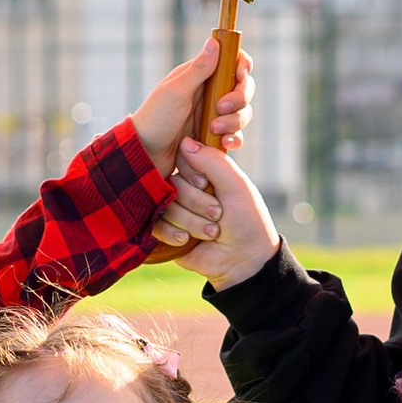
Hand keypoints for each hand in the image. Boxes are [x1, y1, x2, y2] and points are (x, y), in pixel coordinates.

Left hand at [130, 34, 254, 163]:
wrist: (145, 153)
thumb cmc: (155, 118)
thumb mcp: (176, 91)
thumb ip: (198, 69)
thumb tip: (214, 41)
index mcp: (199, 75)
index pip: (231, 61)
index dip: (242, 65)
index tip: (240, 76)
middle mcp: (209, 93)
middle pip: (242, 88)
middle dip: (239, 98)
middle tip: (221, 108)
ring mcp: (213, 115)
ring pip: (242, 112)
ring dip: (234, 121)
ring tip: (213, 130)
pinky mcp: (214, 135)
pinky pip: (235, 134)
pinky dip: (234, 138)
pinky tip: (225, 143)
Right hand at [148, 135, 280, 287]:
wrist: (244, 260)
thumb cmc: (246, 220)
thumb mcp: (236, 186)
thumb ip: (213, 162)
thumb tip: (185, 142)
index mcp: (204, 173)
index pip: (182, 159)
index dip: (193, 174)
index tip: (208, 186)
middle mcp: (186, 188)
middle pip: (172, 183)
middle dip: (196, 202)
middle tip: (218, 215)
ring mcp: (174, 209)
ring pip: (164, 205)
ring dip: (190, 221)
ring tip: (212, 233)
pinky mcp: (165, 231)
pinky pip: (155, 225)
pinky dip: (172, 233)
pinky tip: (186, 240)